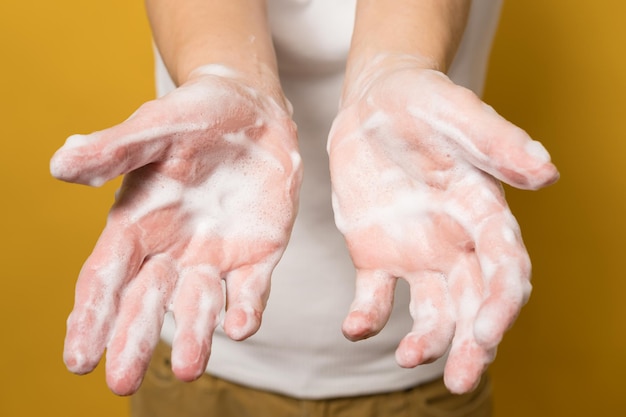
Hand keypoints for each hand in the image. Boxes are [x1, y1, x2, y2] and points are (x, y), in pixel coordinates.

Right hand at [51, 65, 301, 394]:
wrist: (249, 111)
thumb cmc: (194, 117)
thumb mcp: (154, 127)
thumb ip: (114, 148)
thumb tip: (60, 165)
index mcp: (136, 224)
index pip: (106, 278)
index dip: (90, 317)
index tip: (79, 359)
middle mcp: (171, 250)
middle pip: (146, 303)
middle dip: (134, 340)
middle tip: (123, 382)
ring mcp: (215, 256)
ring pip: (199, 306)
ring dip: (195, 336)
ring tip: (190, 368)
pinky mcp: (257, 254)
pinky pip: (250, 289)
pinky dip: (245, 308)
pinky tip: (240, 325)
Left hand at [328, 55, 557, 393]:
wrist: (375, 105)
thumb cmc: (425, 104)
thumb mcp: (459, 114)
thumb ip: (498, 142)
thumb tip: (547, 172)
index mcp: (484, 214)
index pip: (505, 270)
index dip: (500, 305)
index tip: (486, 334)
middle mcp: (456, 244)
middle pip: (474, 305)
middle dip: (471, 344)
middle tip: (459, 380)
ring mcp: (416, 255)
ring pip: (432, 311)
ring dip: (425, 341)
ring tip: (408, 357)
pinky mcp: (376, 257)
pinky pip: (375, 297)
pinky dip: (367, 317)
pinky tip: (355, 327)